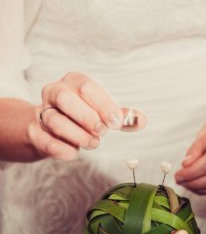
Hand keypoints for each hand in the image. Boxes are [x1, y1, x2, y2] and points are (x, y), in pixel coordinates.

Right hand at [28, 72, 146, 160]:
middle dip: (87, 117)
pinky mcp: (34, 132)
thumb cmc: (81, 114)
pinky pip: (46, 141)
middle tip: (102, 131)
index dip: (104, 106)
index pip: (88, 87)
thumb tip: (141, 120)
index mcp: (74, 81)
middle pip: (65, 98)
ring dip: (78, 136)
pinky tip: (75, 152)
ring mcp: (41, 111)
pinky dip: (64, 150)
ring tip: (93, 143)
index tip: (117, 123)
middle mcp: (54, 91)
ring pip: (55, 121)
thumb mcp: (101, 109)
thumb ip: (120, 115)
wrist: (49, 126)